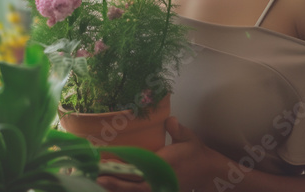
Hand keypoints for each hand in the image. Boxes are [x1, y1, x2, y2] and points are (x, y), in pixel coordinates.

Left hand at [97, 117, 221, 191]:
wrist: (207, 172)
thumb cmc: (195, 152)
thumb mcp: (188, 138)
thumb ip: (177, 129)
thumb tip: (170, 120)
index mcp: (164, 164)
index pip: (140, 168)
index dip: (123, 168)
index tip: (107, 164)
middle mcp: (159, 179)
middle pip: (133, 185)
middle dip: (115, 182)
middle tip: (97, 177)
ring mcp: (159, 188)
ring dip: (118, 189)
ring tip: (100, 182)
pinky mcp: (159, 191)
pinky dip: (126, 191)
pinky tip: (113, 188)